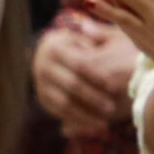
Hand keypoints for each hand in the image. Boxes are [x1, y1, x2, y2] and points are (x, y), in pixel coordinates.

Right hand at [33, 19, 127, 136]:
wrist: (60, 54)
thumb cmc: (88, 43)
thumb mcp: (94, 36)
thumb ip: (98, 33)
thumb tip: (88, 25)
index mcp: (55, 46)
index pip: (79, 64)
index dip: (96, 76)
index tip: (112, 86)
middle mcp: (42, 65)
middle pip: (71, 85)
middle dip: (93, 98)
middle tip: (112, 108)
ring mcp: (40, 83)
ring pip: (63, 103)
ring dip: (85, 115)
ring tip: (105, 123)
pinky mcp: (43, 99)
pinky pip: (60, 114)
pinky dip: (78, 122)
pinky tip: (95, 127)